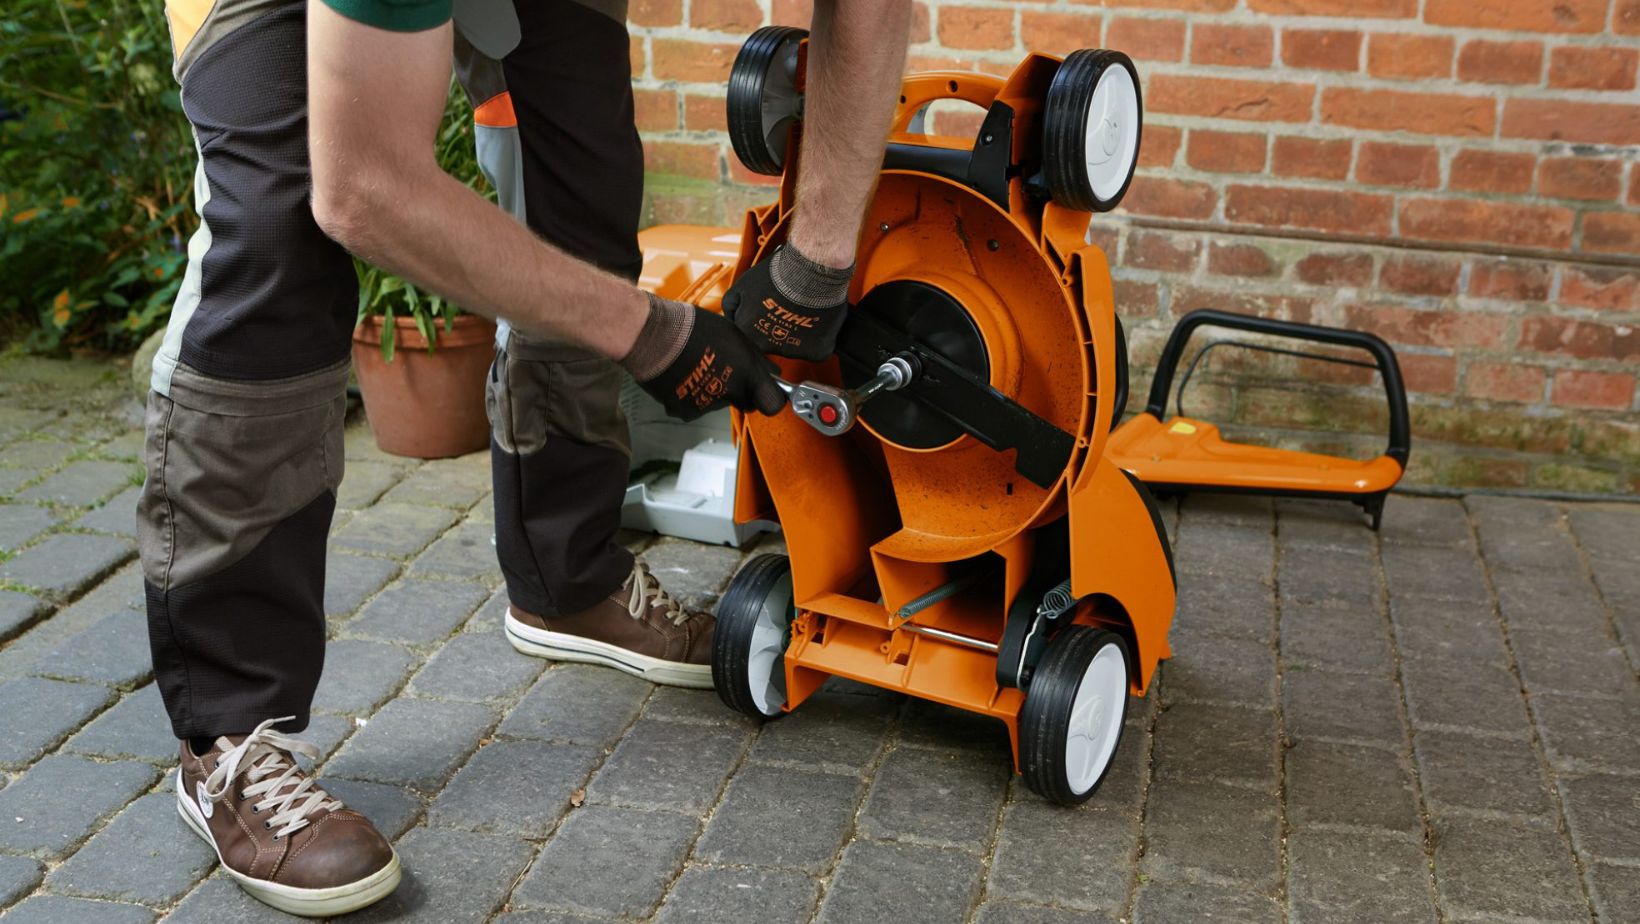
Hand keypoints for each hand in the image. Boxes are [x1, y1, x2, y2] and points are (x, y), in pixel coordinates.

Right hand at [621, 295, 787, 420]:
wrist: (653, 335)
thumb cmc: (691, 328)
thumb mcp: (733, 334)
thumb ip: (756, 358)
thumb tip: (772, 371)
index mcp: (747, 374)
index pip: (773, 404)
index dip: (771, 398)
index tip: (767, 392)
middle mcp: (730, 393)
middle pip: (745, 403)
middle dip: (739, 391)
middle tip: (723, 368)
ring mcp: (707, 405)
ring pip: (718, 403)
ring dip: (712, 389)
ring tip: (697, 364)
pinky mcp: (685, 411)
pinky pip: (695, 406)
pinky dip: (691, 395)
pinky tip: (683, 374)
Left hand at [723, 244, 851, 360]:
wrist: (810, 271)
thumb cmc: (777, 275)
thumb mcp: (743, 285)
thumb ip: (732, 305)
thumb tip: (731, 316)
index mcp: (748, 333)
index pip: (751, 334)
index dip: (762, 318)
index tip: (772, 306)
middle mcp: (768, 347)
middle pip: (773, 342)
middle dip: (779, 327)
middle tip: (790, 306)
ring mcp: (792, 351)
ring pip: (795, 346)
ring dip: (800, 333)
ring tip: (806, 309)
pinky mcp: (815, 352)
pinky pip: (816, 350)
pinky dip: (818, 338)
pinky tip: (819, 321)